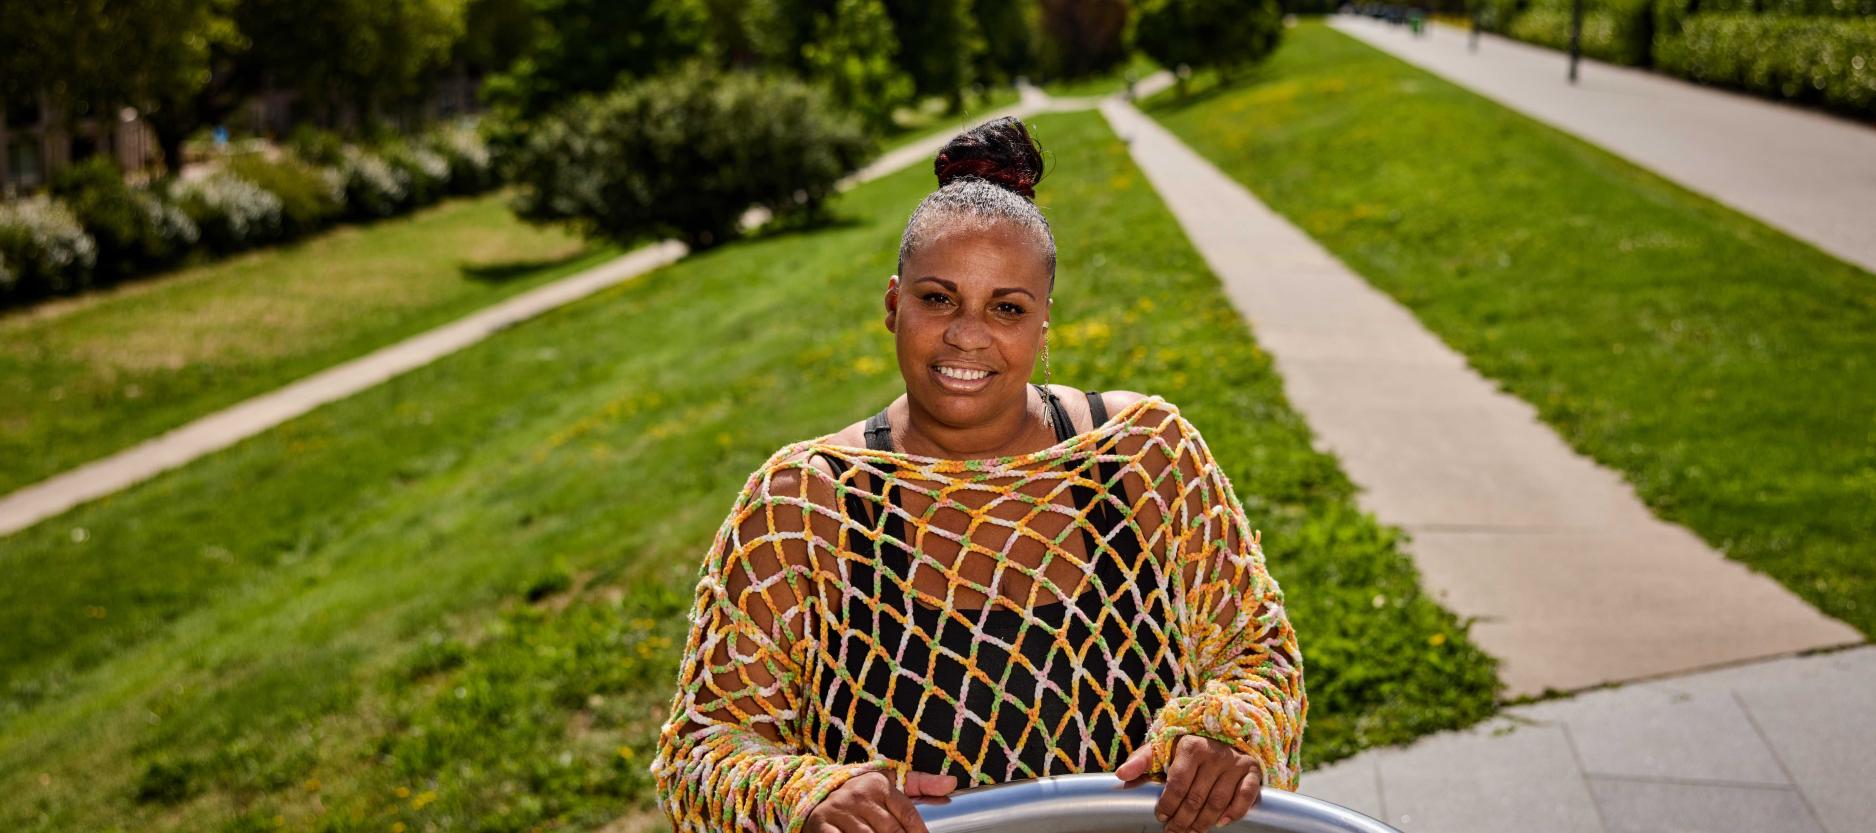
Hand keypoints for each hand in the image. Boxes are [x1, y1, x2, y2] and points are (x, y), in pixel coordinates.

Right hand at [804, 769, 957, 832]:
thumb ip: (922, 784)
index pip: (908, 813)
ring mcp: (840, 811)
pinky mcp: (823, 826)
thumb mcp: (891, 784)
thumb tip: (952, 784)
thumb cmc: (863, 793)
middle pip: (891, 831)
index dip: (920, 832)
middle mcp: (859, 795)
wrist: (818, 793)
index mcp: (879, 784)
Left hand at [1115, 734, 1263, 832]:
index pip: (1177, 784)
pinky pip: (1246, 796)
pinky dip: (1234, 812)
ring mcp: (1234, 762)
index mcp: (1191, 746)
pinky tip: (1220, 823)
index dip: (1168, 804)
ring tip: (1191, 831)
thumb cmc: (1188, 748)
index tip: (1161, 816)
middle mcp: (1215, 753)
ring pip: (1218, 801)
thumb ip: (1142, 761)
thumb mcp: (1163, 748)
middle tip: (1173, 831)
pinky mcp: (1251, 770)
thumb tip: (1121, 775)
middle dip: (1182, 820)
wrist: (1223, 734)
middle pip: (1196, 798)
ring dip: (1203, 822)